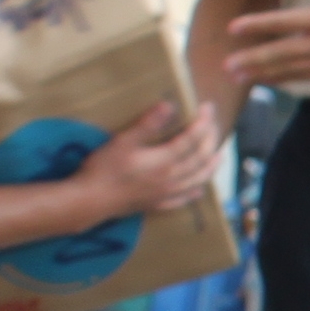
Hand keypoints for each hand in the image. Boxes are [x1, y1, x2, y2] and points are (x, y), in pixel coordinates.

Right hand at [74, 95, 231, 219]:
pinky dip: (193, 193)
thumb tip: (170, 106)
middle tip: (215, 126)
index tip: (208, 107)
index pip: (192, 139)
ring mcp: (165, 194)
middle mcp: (171, 179)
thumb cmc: (104, 169)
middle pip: (200, 159)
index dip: (204, 122)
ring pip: (197, 180)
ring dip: (210, 167)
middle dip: (211, 141)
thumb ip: (148, 124)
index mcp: (164, 161)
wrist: (90, 201)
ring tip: (219, 157)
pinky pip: (182, 200)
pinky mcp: (156, 205)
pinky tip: (199, 191)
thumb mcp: (123, 141)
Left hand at [224, 0, 309, 85]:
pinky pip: (306, 76)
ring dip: (263, 74)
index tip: (232, 29)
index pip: (282, 22)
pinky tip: (269, 80)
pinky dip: (285, 79)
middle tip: (226, 66)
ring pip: (291, 69)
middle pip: (280, 53)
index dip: (255, 25)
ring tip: (240, 77)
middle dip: (251, 60)